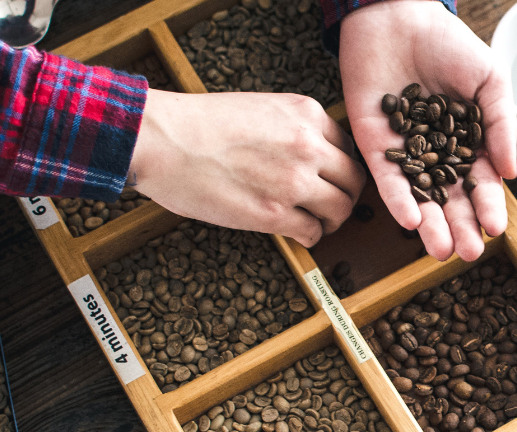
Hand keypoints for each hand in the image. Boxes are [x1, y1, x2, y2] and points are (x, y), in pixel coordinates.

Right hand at [127, 90, 366, 247]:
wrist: (162, 139)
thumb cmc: (199, 123)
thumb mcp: (260, 108)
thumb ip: (291, 128)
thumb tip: (310, 155)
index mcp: (307, 113)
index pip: (347, 146)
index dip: (341, 167)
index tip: (331, 179)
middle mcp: (308, 145)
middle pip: (354, 179)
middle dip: (345, 195)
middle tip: (332, 206)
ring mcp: (294, 181)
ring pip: (341, 208)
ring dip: (332, 220)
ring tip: (318, 223)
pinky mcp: (274, 214)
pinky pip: (313, 232)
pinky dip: (310, 237)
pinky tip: (297, 234)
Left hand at [340, 0, 516, 261]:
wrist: (399, 17)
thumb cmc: (448, 44)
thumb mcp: (490, 81)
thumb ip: (501, 125)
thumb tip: (510, 173)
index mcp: (467, 142)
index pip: (480, 183)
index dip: (488, 207)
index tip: (496, 229)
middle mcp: (435, 153)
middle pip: (449, 198)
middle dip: (461, 227)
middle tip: (470, 253)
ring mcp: (404, 152)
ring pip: (418, 197)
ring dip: (430, 225)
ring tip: (442, 250)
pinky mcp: (373, 145)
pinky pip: (386, 179)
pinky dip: (398, 200)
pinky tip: (409, 221)